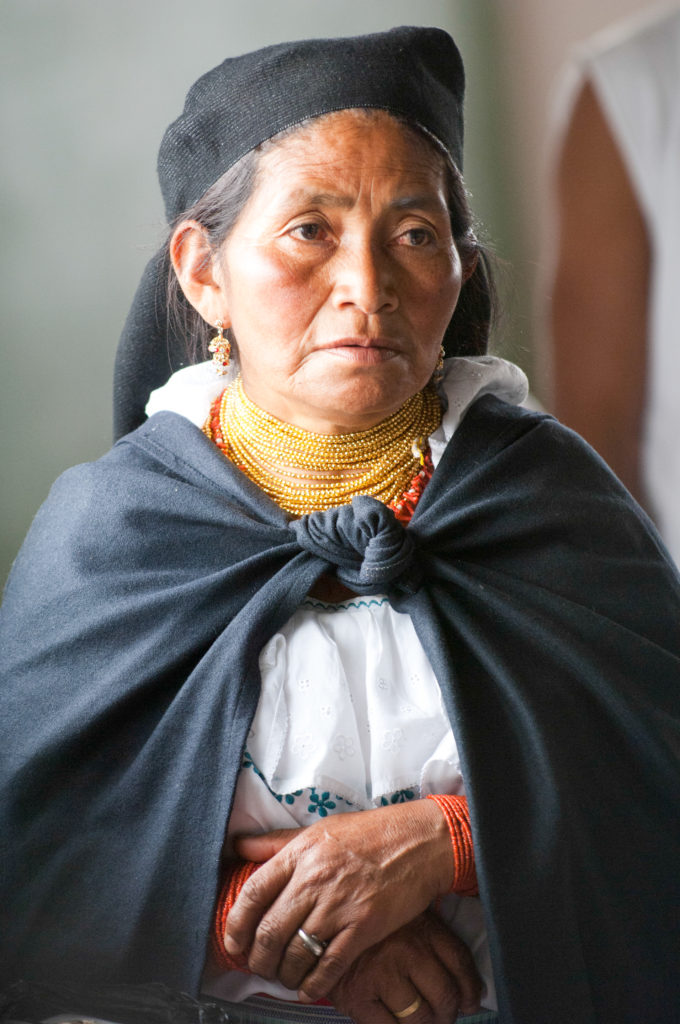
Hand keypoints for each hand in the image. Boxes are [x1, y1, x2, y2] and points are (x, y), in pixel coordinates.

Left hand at [224, 800, 452, 1000]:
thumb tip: (239, 846)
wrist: (418, 842)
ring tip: (283, 976)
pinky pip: (329, 966)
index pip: (253, 893)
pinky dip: (313, 984)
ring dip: (283, 974)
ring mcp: (338, 906)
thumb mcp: (319, 829)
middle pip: (269, 931)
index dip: (236, 925)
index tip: (233, 942)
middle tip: (258, 966)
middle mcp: (314, 880)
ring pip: (295, 954)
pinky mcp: (363, 927)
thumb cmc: (369, 834)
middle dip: (257, 958)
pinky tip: (307, 988)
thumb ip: (277, 842)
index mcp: (299, 853)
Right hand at [329, 911, 481, 1023]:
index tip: (471, 1000)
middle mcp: (407, 949)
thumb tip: (467, 985)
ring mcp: (383, 974)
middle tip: (444, 1016)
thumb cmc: (366, 921)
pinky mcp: (358, 996)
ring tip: (421, 1021)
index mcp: (421, 927)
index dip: (471, 988)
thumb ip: (431, 939)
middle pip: (445, 994)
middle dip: (449, 1013)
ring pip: (420, 1017)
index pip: (459, 962)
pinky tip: (395, 1021)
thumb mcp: (403, 915)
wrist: (317, 923)